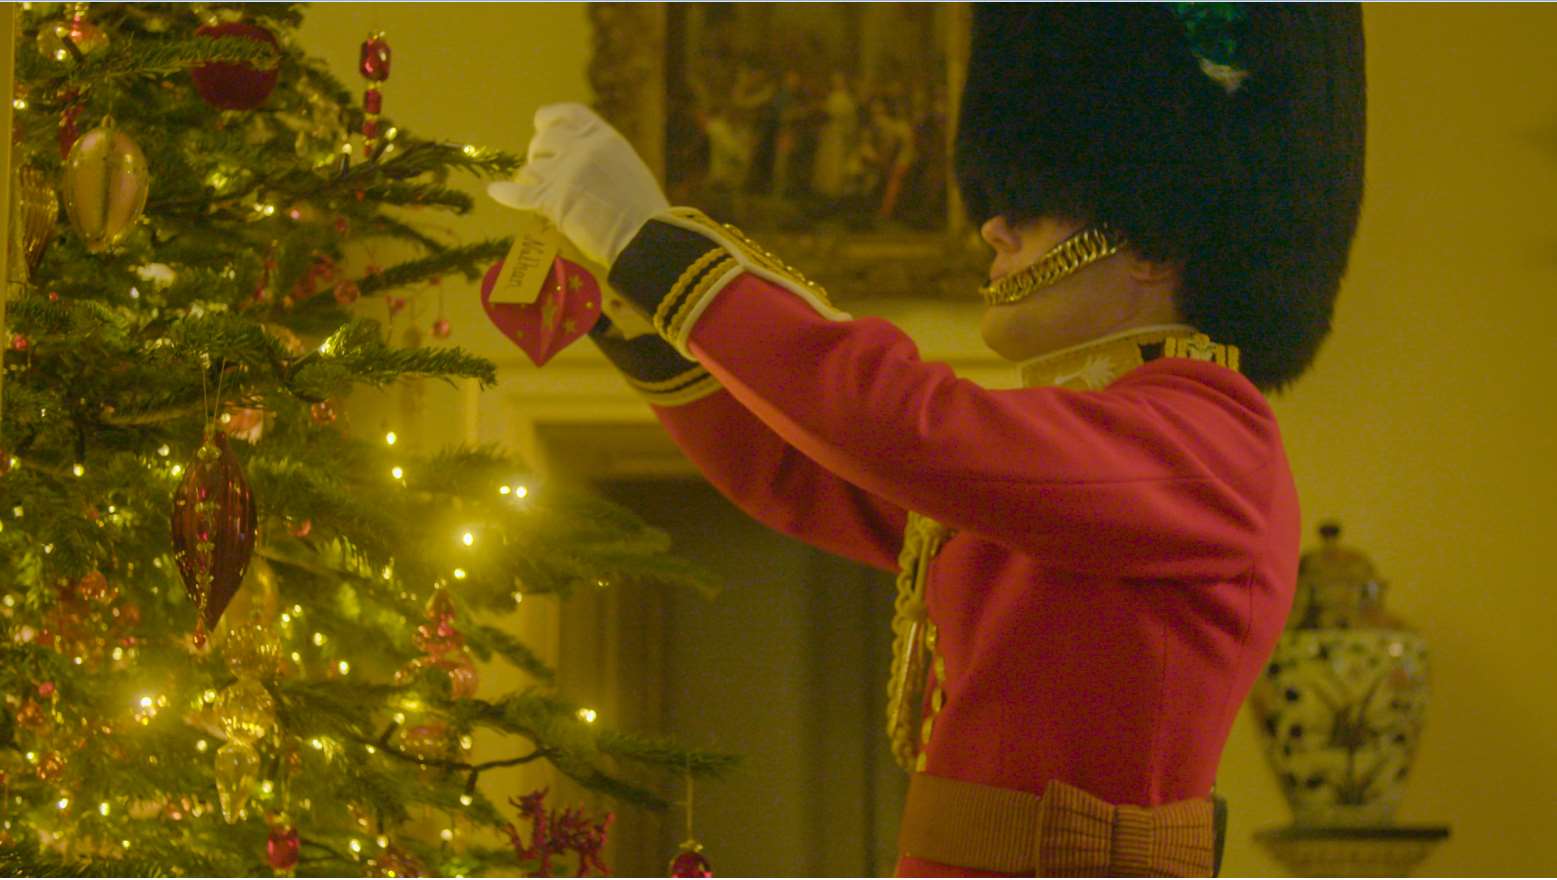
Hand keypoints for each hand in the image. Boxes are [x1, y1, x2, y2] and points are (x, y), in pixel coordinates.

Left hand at [488, 103, 668, 267]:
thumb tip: (574, 159)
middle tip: (542, 171)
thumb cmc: (645, 213)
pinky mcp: (554, 200)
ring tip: (537, 189)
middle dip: (538, 155)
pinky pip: (520, 193)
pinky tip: (495, 191)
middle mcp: (583, 149)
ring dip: (531, 178)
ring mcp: (567, 173)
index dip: (548, 120)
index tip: (541, 127)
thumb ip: (601, 157)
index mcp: (604, 137)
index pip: (567, 114)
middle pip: (543, 142)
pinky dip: (506, 193)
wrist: (648, 241)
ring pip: (531, 168)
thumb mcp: (627, 169)